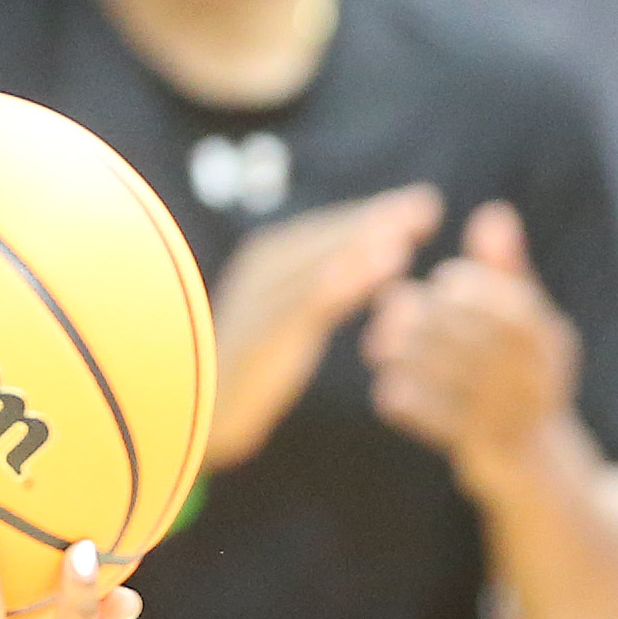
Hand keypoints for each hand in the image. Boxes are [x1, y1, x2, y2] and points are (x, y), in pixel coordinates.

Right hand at [207, 184, 442, 468]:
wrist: (192, 414)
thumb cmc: (248, 368)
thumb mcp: (288, 324)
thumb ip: (321, 291)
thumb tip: (373, 259)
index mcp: (266, 264)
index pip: (324, 230)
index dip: (371, 213)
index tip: (422, 204)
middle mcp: (258, 273)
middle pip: (322, 238)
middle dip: (374, 219)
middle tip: (425, 206)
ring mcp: (256, 303)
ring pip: (315, 266)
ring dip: (359, 247)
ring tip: (404, 235)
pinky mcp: (259, 337)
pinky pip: (305, 303)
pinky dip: (343, 283)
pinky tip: (379, 273)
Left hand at [365, 201, 578, 496]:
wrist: (530, 458)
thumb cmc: (517, 371)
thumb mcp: (522, 322)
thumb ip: (505, 270)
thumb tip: (494, 212)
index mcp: (546, 337)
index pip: (499, 298)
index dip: (459, 286)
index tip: (433, 284)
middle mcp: (537, 375)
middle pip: (466, 333)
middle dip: (422, 316)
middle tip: (387, 309)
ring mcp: (511, 414)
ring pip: (444, 374)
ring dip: (405, 354)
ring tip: (378, 345)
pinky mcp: (483, 447)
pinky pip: (433, 417)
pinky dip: (406, 399)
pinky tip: (386, 390)